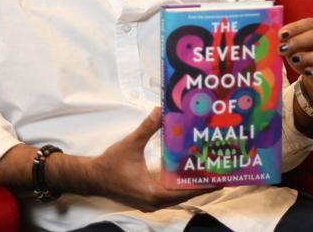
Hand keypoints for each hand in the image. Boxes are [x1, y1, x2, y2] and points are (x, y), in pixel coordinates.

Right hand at [88, 107, 216, 211]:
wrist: (92, 178)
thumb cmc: (110, 164)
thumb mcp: (130, 144)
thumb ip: (147, 128)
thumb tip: (160, 110)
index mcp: (154, 193)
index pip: (185, 191)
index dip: (203, 185)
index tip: (220, 179)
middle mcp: (155, 202)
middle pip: (184, 195)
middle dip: (201, 184)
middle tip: (218, 171)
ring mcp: (151, 203)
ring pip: (176, 196)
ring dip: (190, 185)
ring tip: (206, 172)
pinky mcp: (147, 199)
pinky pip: (168, 194)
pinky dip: (178, 186)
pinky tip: (185, 174)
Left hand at [278, 17, 312, 108]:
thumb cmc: (308, 55)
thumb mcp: (297, 46)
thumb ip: (289, 41)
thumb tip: (279, 38)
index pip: (311, 23)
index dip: (295, 28)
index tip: (281, 35)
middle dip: (299, 41)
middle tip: (283, 48)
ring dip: (311, 57)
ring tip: (294, 59)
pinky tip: (307, 72)